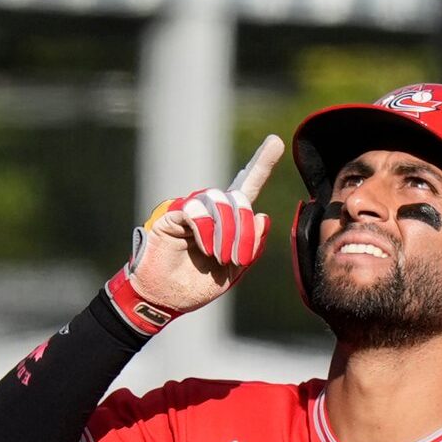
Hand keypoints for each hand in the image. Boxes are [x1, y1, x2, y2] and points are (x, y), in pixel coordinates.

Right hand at [106, 135, 283, 332]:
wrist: (165, 299)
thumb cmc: (196, 285)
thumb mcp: (233, 270)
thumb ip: (251, 246)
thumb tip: (263, 216)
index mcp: (226, 222)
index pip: (247, 187)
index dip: (261, 165)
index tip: (276, 142)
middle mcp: (210, 210)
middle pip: (239, 199)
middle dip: (245, 230)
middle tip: (237, 259)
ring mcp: (191, 209)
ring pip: (220, 201)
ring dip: (228, 232)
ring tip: (220, 257)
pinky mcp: (172, 214)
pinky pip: (197, 210)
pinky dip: (206, 230)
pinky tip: (205, 248)